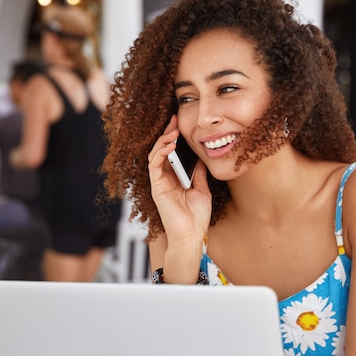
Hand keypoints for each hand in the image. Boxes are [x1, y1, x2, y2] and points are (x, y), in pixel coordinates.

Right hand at [148, 115, 211, 243]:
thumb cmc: (196, 217)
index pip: (172, 153)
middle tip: (174, 119)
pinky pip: (154, 165)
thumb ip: (198, 174)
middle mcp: (164, 179)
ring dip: (163, 140)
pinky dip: (160, 152)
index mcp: (174, 178)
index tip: (181, 124)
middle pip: (162, 150)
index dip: (175, 138)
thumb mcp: (202, 190)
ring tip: (173, 130)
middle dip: (167, 133)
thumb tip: (199, 158)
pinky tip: (169, 144)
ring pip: (155, 154)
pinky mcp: (156, 187)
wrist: (191, 235)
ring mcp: (159, 182)